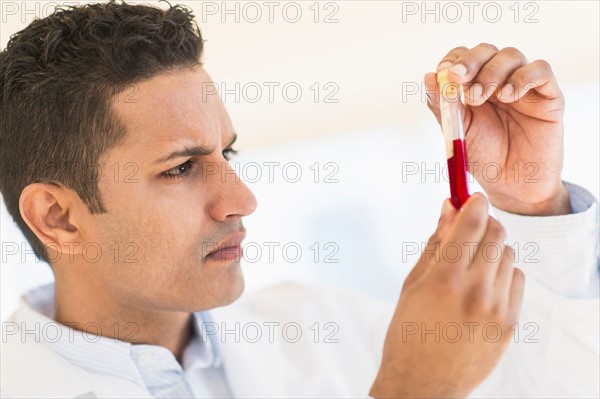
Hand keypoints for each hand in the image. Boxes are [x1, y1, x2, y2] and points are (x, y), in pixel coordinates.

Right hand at [370, 194, 524, 397]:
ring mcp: (497, 310)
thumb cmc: (408, 332)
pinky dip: (503, 274)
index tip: (471, 198)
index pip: (472, 222)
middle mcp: (476, 291)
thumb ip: (435, 243)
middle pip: (497, 233)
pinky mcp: (510, 324)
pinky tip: (484, 286)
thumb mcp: (412, 284)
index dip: (474, 203)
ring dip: (493, 250)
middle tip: (469, 229)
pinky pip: (517, 280)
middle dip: (484, 223)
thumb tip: (448, 208)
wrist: (422, 384)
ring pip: (509, 255)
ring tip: (472, 265)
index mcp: (445, 278)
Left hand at [424, 44, 570, 215]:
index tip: (444, 72)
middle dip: (470, 61)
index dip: (454, 59)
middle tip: (459, 79)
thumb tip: (428, 76)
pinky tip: (508, 96)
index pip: (463, 57)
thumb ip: (443, 106)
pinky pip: (540, 70)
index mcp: (474, 86)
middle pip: (486, 50)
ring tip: (481, 97)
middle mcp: (499, 80)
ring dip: (491, 72)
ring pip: (511, 55)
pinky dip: (522, 77)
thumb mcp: (457, 132)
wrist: (512, 185)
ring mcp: (524, 86)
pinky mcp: (549, 95)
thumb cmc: (485, 158)